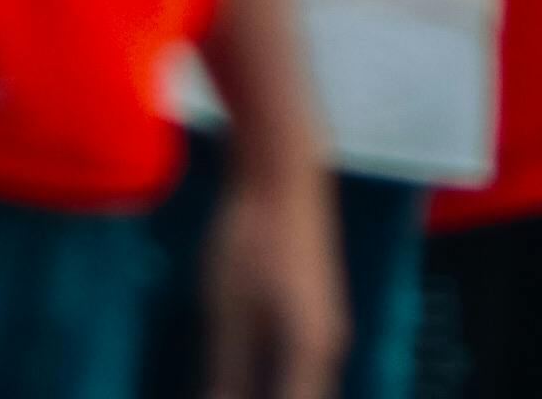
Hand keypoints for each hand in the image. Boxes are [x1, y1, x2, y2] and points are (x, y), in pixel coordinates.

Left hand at [201, 161, 345, 398]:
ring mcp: (320, 330)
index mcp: (311, 354)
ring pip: (293, 392)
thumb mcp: (228, 313)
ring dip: (256, 396)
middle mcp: (326, 349)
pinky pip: (289, 373)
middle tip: (216, 397)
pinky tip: (231, 387)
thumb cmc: (252, 236)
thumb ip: (225, 377)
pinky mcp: (308, 315)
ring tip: (219, 394)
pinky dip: (262, 389)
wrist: (281, 167)